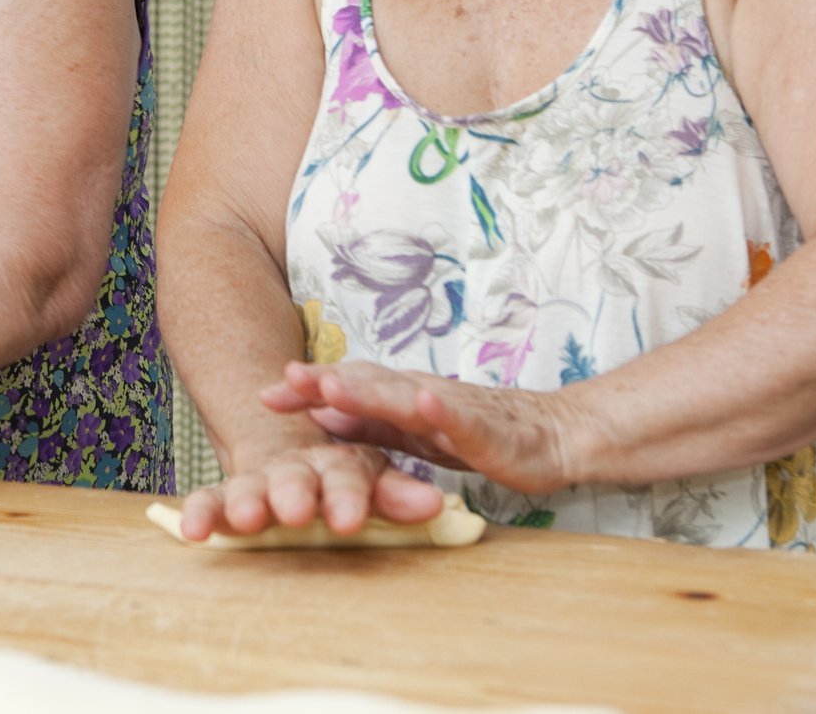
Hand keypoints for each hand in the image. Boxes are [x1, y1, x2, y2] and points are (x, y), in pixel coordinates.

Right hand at [178, 439, 444, 541]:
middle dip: (294, 493)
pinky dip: (199, 513)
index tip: (348, 521)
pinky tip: (192, 532)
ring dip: (247, 502)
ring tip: (243, 520)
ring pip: (250, 488)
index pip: (347, 477)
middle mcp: (295, 469)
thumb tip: (437, 504)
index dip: (347, 496)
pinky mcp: (225, 498)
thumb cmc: (338, 478)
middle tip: (296, 512)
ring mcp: (257, 482)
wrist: (285, 448)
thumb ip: (397, 496)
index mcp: (338, 463)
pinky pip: (208, 502)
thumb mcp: (371, 483)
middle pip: (295, 479)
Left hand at [263, 360, 584, 495]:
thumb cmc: (479, 433)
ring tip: (332, 386)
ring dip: (368, 390)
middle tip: (283, 380)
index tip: (263, 394)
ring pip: (405, 396)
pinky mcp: (488, 429)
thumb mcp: (413, 432)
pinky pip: (463, 419)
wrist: (552, 435)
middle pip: (368, 383)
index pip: (347, 388)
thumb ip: (370, 422)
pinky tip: (425, 402)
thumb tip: (319, 412)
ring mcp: (454, 408)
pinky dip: (444, 410)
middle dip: (325, 382)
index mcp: (400, 398)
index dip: (307, 390)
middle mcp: (420, 394)